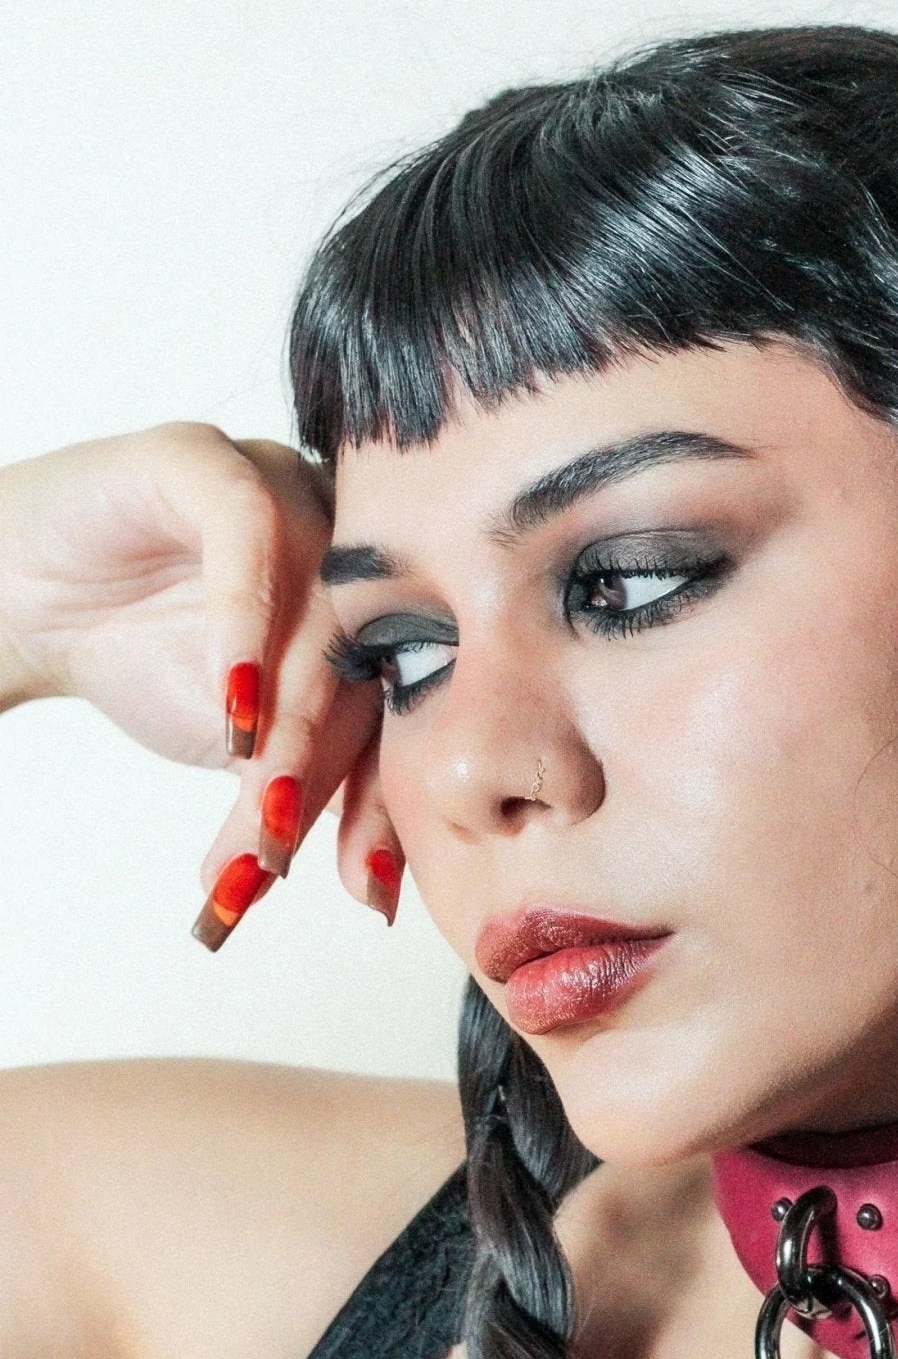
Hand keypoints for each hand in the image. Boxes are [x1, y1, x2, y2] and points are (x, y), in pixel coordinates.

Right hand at [0, 424, 400, 941]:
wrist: (17, 601)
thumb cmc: (141, 660)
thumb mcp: (237, 751)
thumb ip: (303, 798)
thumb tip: (373, 899)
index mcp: (375, 612)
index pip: (398, 712)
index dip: (385, 805)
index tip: (367, 889)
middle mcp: (348, 547)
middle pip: (366, 668)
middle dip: (323, 773)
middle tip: (283, 844)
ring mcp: (288, 491)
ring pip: (319, 613)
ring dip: (289, 718)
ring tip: (258, 798)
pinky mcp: (209, 459)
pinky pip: (249, 538)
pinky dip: (245, 628)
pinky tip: (230, 706)